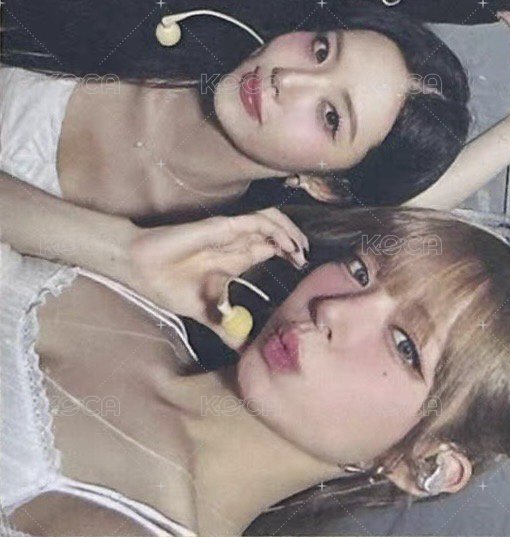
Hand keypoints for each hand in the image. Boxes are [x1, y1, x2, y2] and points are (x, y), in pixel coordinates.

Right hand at [127, 209, 308, 347]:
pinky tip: (284, 245)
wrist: (140, 269)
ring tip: (299, 250)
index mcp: (234, 260)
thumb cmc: (168, 285)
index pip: (270, 249)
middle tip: (305, 260)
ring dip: (289, 232)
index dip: (288, 254)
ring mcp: (230, 233)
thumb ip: (225, 328)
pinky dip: (274, 229)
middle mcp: (236, 243)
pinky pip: (255, 221)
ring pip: (270, 221)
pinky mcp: (221, 227)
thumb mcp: (205, 313)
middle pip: (276, 233)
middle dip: (295, 243)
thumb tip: (244, 353)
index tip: (301, 269)